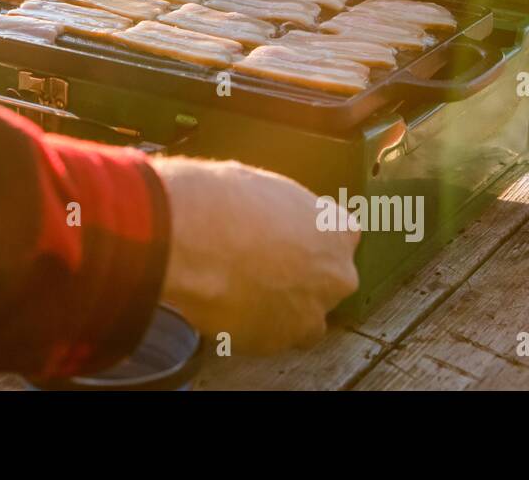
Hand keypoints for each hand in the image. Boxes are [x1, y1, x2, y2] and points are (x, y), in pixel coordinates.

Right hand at [149, 157, 358, 353]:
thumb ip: (287, 212)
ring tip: (238, 285)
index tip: (286, 238)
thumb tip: (276, 216)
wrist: (188, 237)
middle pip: (326, 282)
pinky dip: (251, 324)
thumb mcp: (265, 188)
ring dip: (279, 307)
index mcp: (338, 231)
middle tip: (259, 263)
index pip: (340, 238)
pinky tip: (224, 300)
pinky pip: (268, 336)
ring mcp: (308, 314)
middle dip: (298, 276)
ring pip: (301, 317)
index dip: (309, 239)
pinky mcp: (274, 342)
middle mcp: (336, 277)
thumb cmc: (223, 202)